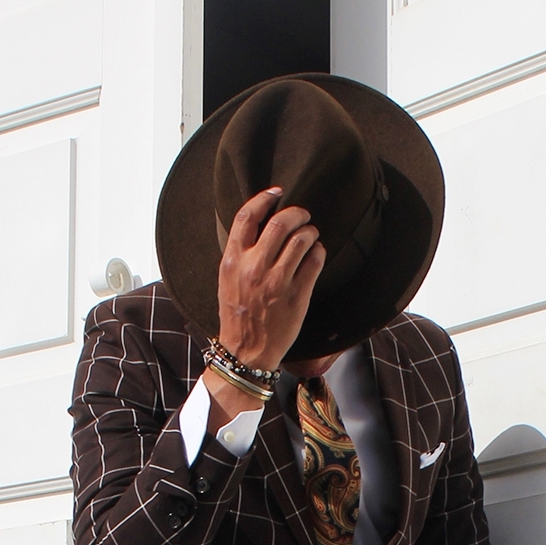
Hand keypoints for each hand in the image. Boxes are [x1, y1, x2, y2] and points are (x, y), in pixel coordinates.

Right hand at [217, 187, 325, 372]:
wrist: (246, 352)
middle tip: (303, 215)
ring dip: (310, 232)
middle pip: (280, 222)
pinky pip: (314, 261)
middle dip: (296, 213)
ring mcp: (278, 281)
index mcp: (233, 260)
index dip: (264, 198)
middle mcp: (255, 267)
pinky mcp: (298, 295)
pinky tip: (316, 253)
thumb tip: (260, 225)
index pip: (247, 216)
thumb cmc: (237, 315)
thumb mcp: (227, 279)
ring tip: (311, 235)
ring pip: (301, 239)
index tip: (277, 193)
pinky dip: (318, 251)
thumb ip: (240, 253)